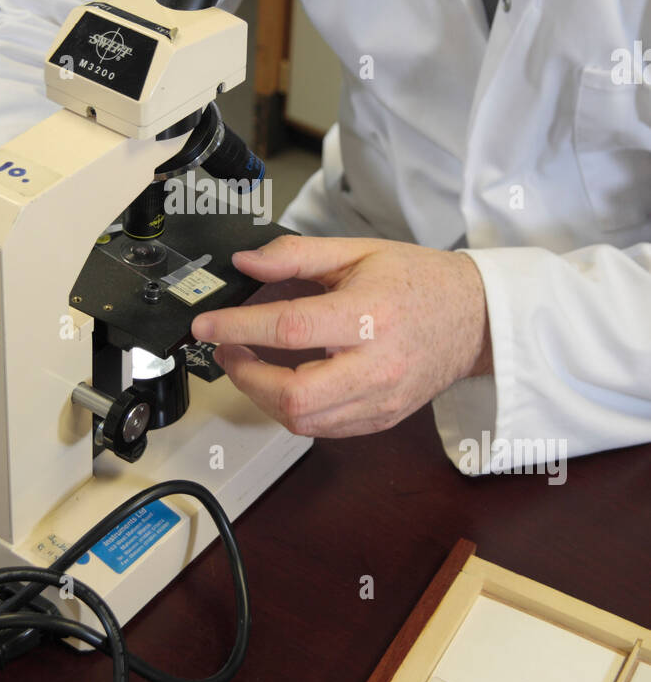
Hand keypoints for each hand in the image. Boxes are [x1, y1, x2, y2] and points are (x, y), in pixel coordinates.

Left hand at [190, 236, 491, 438]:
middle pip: (294, 396)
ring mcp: (381, 400)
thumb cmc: (419, 281)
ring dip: (263, 397)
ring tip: (252, 365)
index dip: (238, 329)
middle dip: (246, 377)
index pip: (290, 329)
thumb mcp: (357, 252)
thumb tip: (246, 264)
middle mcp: (377, 365)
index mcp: (369, 315)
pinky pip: (324, 429)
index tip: (207, 325)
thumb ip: (296, 256)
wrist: (475, 317)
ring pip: (304, 421)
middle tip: (229, 349)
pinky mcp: (382, 420)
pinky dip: (294, 410)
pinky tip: (285, 383)